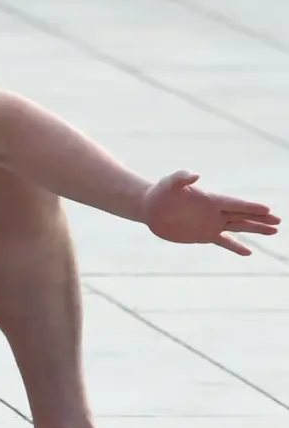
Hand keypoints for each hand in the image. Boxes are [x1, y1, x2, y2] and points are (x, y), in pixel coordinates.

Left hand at [141, 171, 280, 255]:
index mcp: (210, 199)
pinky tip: (248, 252)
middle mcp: (214, 212)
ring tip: (273, 231)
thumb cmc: (161, 192)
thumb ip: (183, 177)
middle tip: (278, 221)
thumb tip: (196, 175)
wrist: (150, 207)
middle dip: (260, 218)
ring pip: (238, 227)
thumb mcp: (170, 182)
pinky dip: (235, 247)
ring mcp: (211, 223)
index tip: (267, 209)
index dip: (250, 207)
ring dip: (255, 229)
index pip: (234, 204)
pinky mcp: (203, 235)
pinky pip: (223, 242)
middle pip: (242, 215)